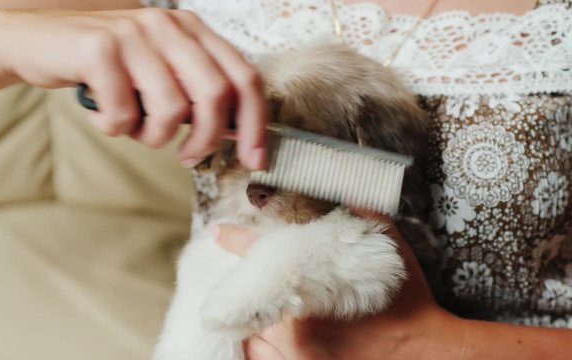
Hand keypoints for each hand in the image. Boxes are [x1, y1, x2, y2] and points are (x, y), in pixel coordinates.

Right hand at [0, 8, 266, 168]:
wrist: (37, 43)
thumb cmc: (108, 68)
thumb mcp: (160, 73)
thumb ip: (196, 94)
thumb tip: (236, 133)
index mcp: (193, 30)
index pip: (244, 76)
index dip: (256, 123)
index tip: (254, 160)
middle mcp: (169, 25)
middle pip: (215, 93)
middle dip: (208, 138)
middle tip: (189, 157)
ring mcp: (134, 32)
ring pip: (171, 108)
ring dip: (153, 136)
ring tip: (133, 128)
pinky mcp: (100, 47)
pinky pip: (124, 111)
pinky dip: (114, 127)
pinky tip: (103, 115)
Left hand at [214, 211, 462, 359]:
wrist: (424, 351)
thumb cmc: (406, 301)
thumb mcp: (391, 249)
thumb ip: (365, 215)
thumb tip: (350, 189)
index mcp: (313, 286)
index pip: (263, 255)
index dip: (237, 240)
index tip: (219, 233)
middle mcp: (296, 323)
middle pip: (250, 297)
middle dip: (247, 284)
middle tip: (250, 278)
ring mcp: (296, 353)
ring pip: (251, 332)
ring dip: (251, 317)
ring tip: (265, 308)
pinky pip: (260, 357)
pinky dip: (258, 344)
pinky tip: (269, 334)